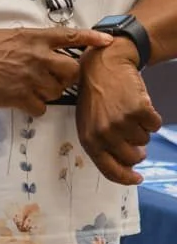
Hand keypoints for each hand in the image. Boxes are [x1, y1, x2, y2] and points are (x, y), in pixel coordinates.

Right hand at [0, 27, 114, 116]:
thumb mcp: (9, 36)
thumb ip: (32, 43)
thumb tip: (47, 51)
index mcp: (34, 38)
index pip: (70, 36)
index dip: (91, 38)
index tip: (106, 41)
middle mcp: (37, 56)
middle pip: (72, 70)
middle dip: (67, 77)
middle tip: (53, 78)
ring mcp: (30, 78)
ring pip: (57, 91)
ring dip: (47, 92)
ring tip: (28, 88)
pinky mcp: (21, 96)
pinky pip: (41, 107)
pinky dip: (33, 106)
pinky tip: (20, 99)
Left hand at [76, 43, 160, 184]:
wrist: (104, 65)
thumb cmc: (97, 95)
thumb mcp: (89, 122)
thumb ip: (103, 144)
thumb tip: (129, 164)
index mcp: (89, 139)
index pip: (109, 169)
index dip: (126, 178)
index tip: (137, 178)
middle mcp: (104, 134)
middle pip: (133, 158)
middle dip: (136, 148)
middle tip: (130, 130)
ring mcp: (122, 123)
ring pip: (145, 140)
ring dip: (140, 128)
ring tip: (127, 111)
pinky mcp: (139, 111)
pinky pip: (155, 125)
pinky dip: (150, 117)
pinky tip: (137, 104)